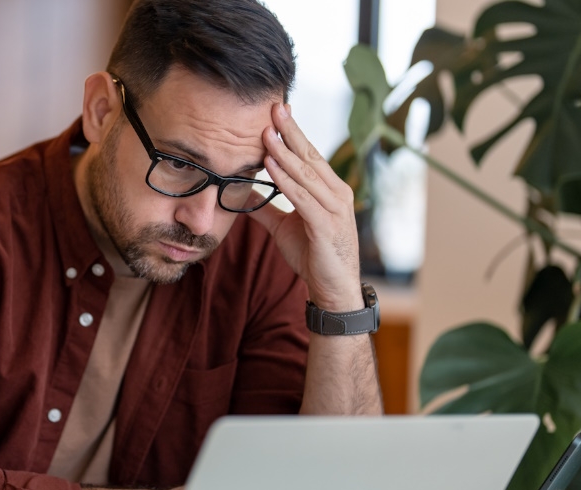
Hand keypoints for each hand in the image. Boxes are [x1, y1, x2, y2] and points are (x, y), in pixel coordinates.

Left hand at [250, 103, 362, 311]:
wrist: (333, 290)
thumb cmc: (314, 256)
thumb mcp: (285, 228)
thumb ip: (267, 208)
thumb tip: (244, 192)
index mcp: (330, 189)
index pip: (309, 155)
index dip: (293, 133)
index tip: (277, 112)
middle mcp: (337, 193)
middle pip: (310, 156)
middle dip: (291, 132)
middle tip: (274, 108)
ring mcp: (334, 208)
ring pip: (305, 174)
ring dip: (284, 153)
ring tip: (266, 133)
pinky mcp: (326, 225)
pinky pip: (303, 198)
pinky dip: (286, 181)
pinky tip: (271, 167)